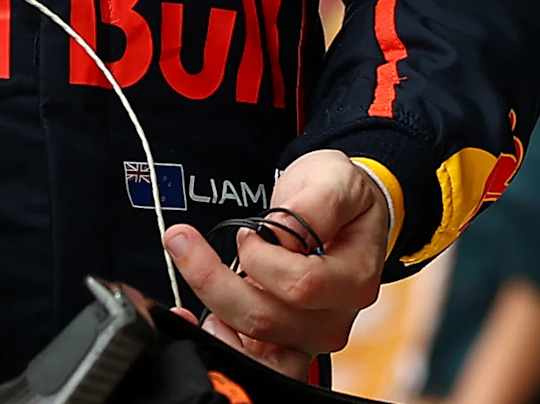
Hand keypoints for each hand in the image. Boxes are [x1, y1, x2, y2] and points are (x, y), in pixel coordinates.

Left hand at [164, 150, 394, 377]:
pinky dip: (214, 339)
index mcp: (352, 280)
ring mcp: (305, 336)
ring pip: (250, 345)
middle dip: (214, 280)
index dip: (261, 258)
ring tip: (190, 274)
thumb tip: (281, 231)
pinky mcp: (282, 343)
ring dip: (211, 310)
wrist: (343, 215)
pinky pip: (246, 359)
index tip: (248, 232)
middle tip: (187, 241)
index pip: (300, 286)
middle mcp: (331, 318)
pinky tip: (190, 315)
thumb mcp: (335, 180)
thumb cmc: (342, 199)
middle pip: (265, 320)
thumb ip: (313, 205)